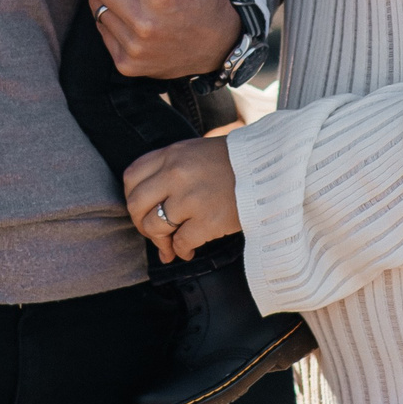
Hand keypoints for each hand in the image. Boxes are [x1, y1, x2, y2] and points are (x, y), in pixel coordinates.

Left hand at [124, 137, 241, 260]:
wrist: (271, 170)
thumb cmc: (235, 163)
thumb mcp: (196, 152)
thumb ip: (171, 169)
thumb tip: (152, 203)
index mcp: (172, 154)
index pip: (132, 177)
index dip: (133, 198)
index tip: (143, 210)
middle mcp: (176, 173)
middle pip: (136, 205)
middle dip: (141, 224)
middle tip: (154, 233)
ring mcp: (191, 197)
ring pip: (154, 226)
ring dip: (160, 242)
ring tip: (171, 245)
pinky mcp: (208, 220)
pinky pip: (180, 243)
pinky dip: (182, 251)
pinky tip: (190, 249)